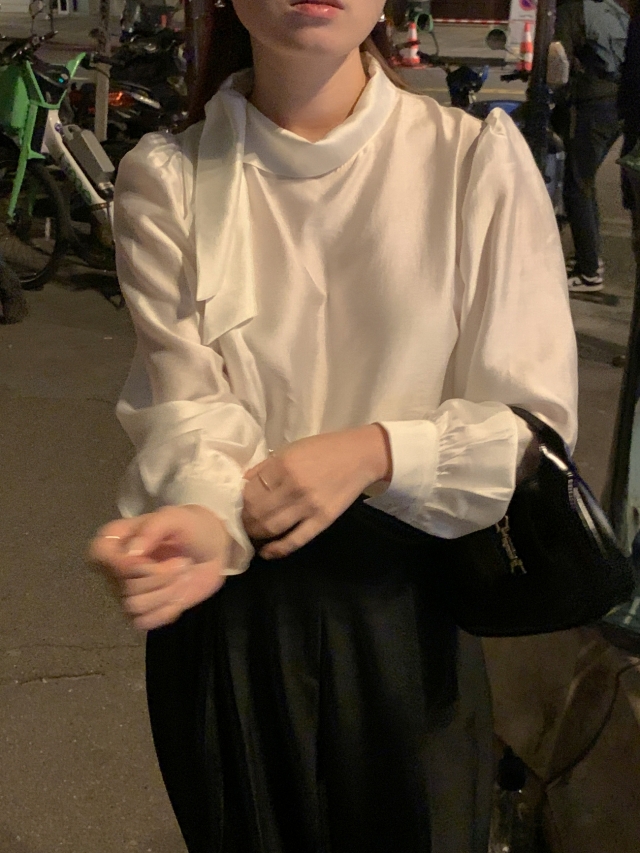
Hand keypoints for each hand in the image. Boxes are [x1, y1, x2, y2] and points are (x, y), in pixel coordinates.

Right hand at [88, 505, 230, 630]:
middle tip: (181, 561)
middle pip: (125, 586)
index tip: (149, 558)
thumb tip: (130, 553)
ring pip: (134, 606)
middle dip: (162, 576)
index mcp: (116, 540)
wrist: (211, 549)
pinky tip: (179, 594)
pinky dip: (168, 609)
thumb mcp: (174, 517)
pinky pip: (146, 622)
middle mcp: (115, 568)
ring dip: (168, 592)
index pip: (98, 555)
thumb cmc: (189, 527)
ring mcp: (127, 592)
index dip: (123, 563)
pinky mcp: (144, 611)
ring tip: (182, 576)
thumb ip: (152, 528)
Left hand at [242, 424, 391, 559]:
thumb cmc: (323, 449)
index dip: (236, 503)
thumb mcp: (290, 450)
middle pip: (256, 512)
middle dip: (243, 521)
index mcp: (282, 465)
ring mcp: (308, 506)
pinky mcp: (322, 520)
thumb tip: (241, 485)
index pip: (248, 491)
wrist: (360, 456)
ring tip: (251, 535)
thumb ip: (265, 467)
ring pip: (271, 528)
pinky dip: (277, 550)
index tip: (233, 507)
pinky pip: (295, 540)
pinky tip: (267, 552)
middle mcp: (293, 486)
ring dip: (255, 535)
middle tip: (239, 524)